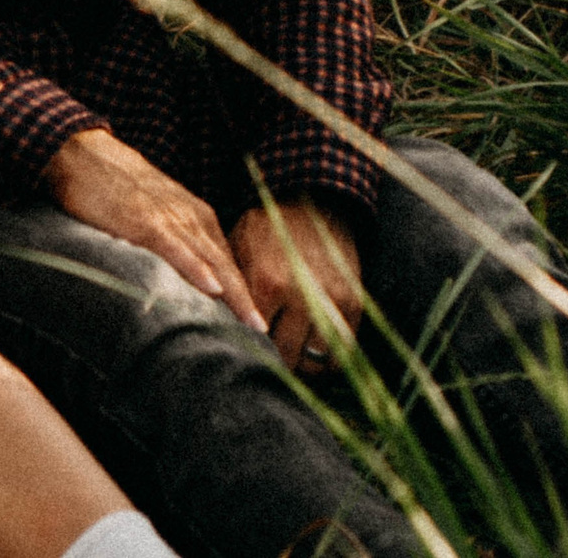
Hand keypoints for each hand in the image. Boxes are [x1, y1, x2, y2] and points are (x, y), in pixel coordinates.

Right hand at [43, 128, 266, 331]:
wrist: (82, 153)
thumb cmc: (113, 188)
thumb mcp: (152, 217)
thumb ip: (169, 245)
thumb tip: (177, 283)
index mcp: (195, 218)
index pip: (226, 263)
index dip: (241, 294)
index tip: (254, 325)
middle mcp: (190, 218)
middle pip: (226, 265)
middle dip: (247, 300)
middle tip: (264, 333)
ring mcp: (169, 218)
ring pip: (209, 260)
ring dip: (233, 292)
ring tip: (251, 322)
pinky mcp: (143, 220)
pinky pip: (174, 248)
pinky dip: (195, 268)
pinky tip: (211, 287)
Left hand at [231, 197, 362, 374]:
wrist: (312, 201)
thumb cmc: (267, 228)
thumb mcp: (238, 251)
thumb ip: (233, 291)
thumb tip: (215, 327)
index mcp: (268, 284)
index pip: (254, 341)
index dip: (247, 352)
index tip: (242, 355)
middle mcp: (302, 297)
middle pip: (287, 356)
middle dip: (275, 364)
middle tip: (265, 364)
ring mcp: (331, 301)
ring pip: (318, 360)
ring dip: (304, 365)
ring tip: (291, 359)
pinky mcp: (353, 302)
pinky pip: (344, 349)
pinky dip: (330, 359)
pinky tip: (314, 352)